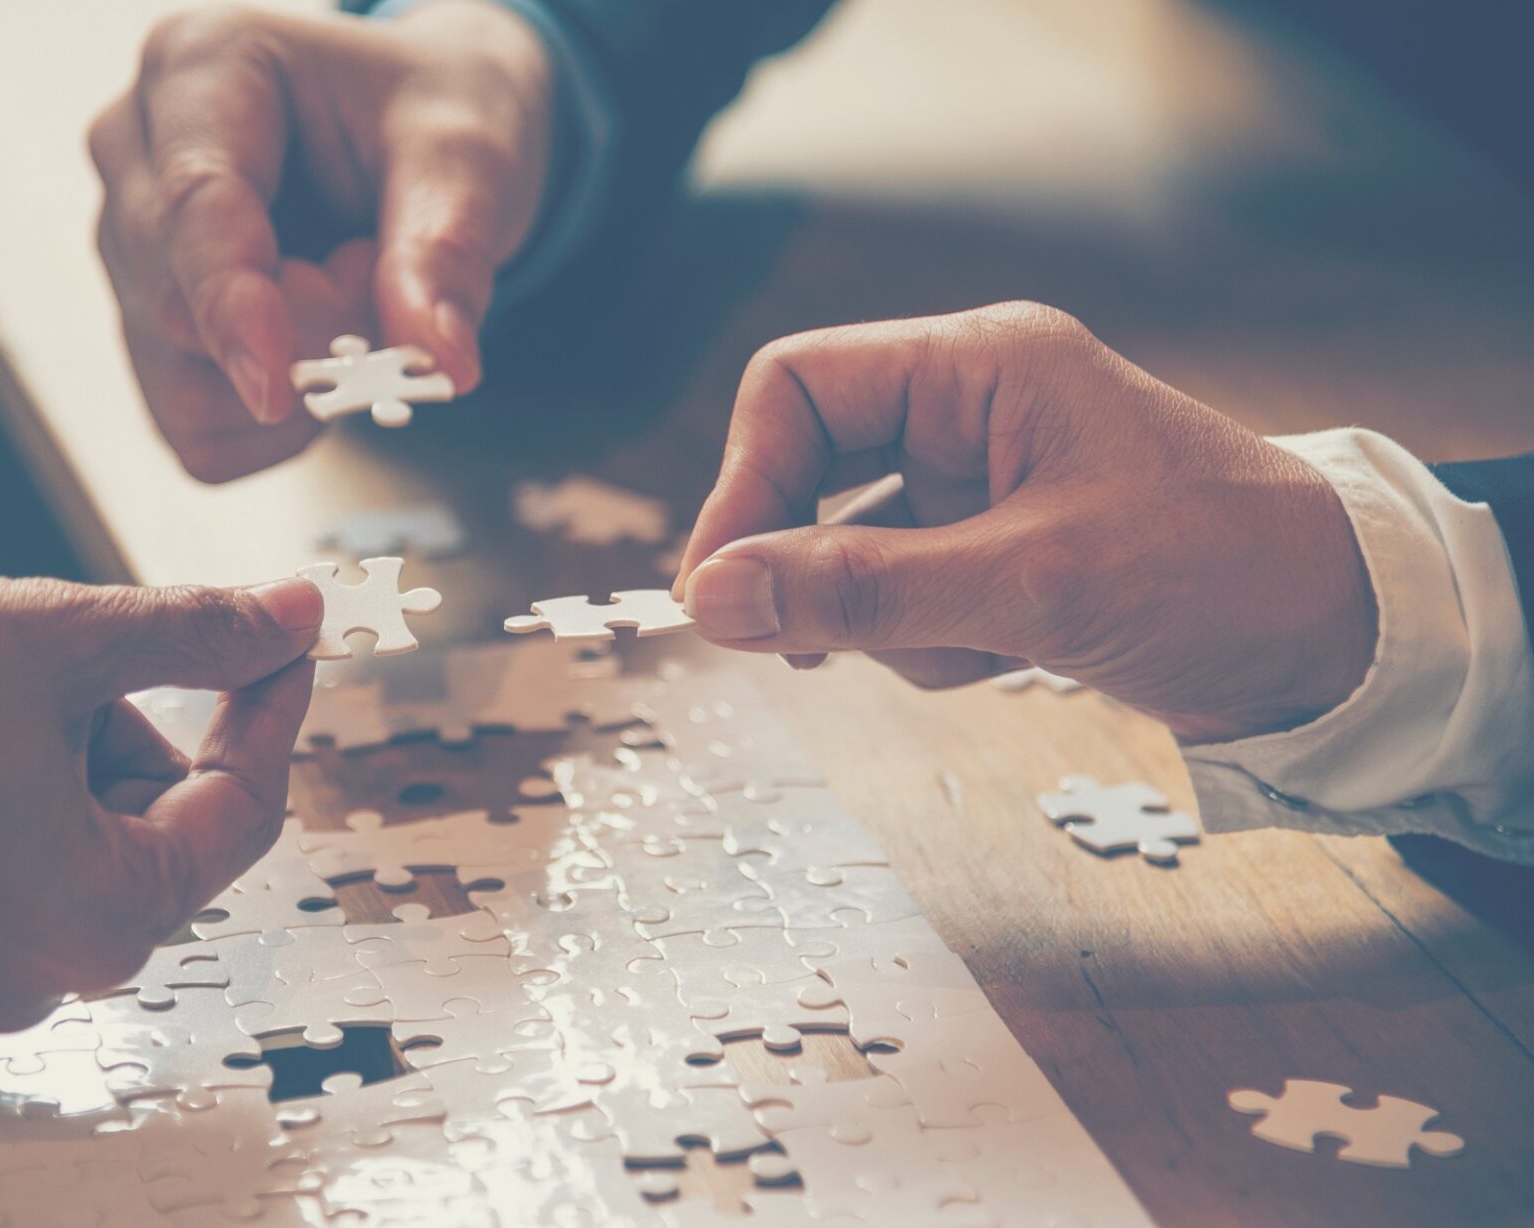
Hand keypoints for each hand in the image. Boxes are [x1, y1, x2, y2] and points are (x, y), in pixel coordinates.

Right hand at [0, 549, 321, 1029]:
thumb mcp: (65, 634)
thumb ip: (202, 633)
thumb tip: (295, 615)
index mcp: (92, 919)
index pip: (242, 811)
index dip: (270, 708)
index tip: (280, 641)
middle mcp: (25, 973)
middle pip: (154, 834)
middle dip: (141, 732)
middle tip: (102, 651)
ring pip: (75, 840)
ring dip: (69, 752)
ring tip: (5, 679)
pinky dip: (1, 784)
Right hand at [89, 2, 555, 480]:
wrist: (422, 138)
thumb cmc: (430, 120)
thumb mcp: (469, 156)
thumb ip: (447, 248)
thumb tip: (440, 359)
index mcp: (201, 68)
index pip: (192, 206)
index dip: (234, 305)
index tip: (278, 385)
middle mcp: (137, 153)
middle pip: (178, 305)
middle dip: (305, 337)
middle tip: (379, 279)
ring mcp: (132, 251)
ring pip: (181, 384)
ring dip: (294, 384)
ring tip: (353, 298)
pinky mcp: (149, 332)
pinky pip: (195, 432)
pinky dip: (275, 427)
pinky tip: (320, 354)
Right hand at [676, 303, 1377, 742]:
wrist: (1341, 639)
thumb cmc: (1220, 570)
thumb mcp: (1031, 583)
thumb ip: (864, 588)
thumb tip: (714, 596)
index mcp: (979, 365)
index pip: (797, 389)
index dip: (744, 485)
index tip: (723, 589)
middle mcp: (970, 410)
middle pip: (811, 471)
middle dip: (812, 565)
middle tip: (800, 648)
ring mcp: (981, 483)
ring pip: (850, 549)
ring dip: (886, 620)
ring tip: (979, 648)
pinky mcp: (997, 551)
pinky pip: (903, 596)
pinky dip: (930, 645)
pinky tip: (1009, 658)